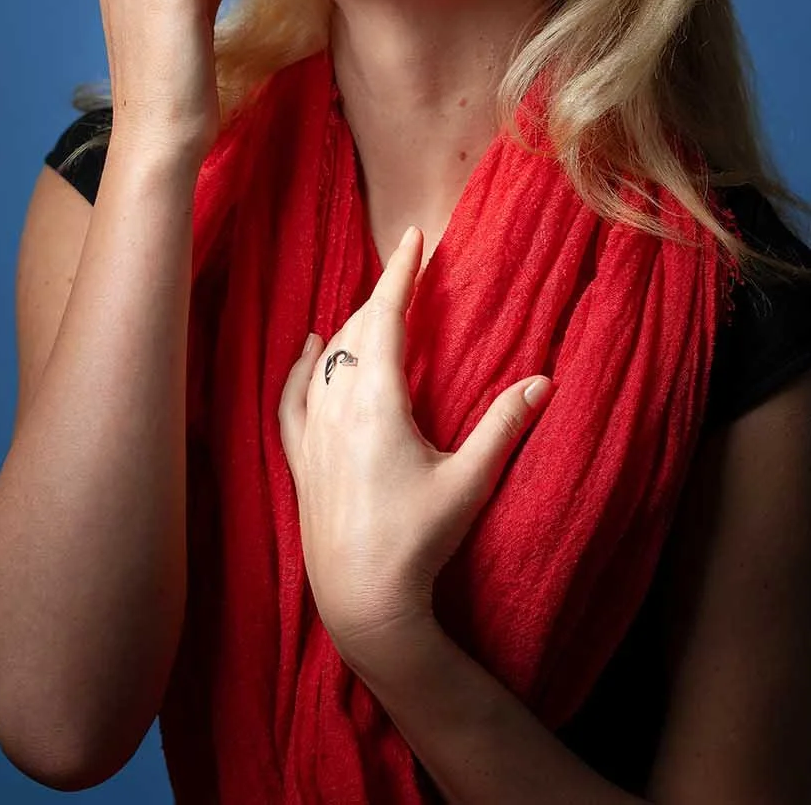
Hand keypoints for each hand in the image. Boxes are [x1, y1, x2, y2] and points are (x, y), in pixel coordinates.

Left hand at [278, 225, 554, 666]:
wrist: (363, 601)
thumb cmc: (419, 542)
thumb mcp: (470, 481)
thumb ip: (505, 426)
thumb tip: (544, 381)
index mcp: (378, 404)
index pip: (387, 318)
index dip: (402, 273)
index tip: (414, 237)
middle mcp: (338, 408)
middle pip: (358, 332)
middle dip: (384, 295)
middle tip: (409, 271)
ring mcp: (314, 434)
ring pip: (327, 359)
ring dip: (352, 327)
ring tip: (376, 307)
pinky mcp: (301, 460)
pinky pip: (293, 397)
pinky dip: (301, 365)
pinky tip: (308, 348)